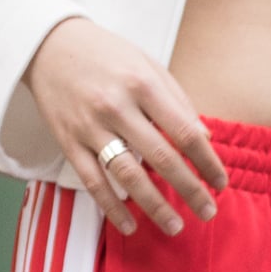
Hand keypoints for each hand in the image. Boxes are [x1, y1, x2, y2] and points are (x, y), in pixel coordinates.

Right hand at [25, 17, 227, 235]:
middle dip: (189, 190)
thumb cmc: (107, 55)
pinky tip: (129, 225)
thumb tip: (205, 139)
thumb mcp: (148, 65)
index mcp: (142, 84)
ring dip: (154, 206)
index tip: (220, 183)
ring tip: (175, 226)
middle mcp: (117, 107)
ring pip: (128, 176)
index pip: (184, 131)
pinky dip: (112, 207)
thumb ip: (178, 101)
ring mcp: (90, 127)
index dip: (206, 161)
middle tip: (208, 212)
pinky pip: (93, 181)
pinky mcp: (68, 141)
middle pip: (161, 158)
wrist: (50, 45)